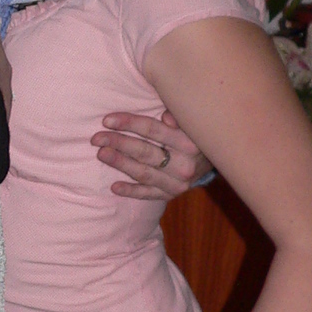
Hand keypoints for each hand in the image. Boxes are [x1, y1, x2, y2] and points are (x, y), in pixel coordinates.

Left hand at [92, 110, 210, 199]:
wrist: (215, 161)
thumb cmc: (193, 135)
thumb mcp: (190, 123)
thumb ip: (177, 117)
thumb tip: (166, 117)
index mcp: (188, 142)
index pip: (152, 130)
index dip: (128, 123)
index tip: (107, 120)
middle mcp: (184, 164)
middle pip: (145, 152)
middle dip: (118, 143)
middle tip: (96, 138)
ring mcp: (177, 182)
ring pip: (144, 173)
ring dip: (120, 164)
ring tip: (101, 154)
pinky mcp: (171, 194)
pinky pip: (148, 194)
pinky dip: (131, 191)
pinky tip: (114, 186)